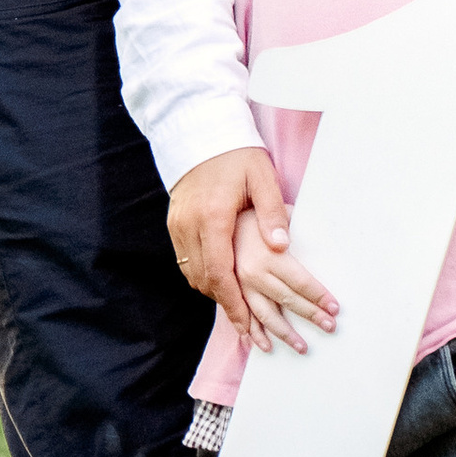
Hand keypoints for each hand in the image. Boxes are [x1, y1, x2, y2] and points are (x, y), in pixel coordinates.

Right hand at [167, 146, 337, 337]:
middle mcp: (190, 226)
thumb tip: (281, 248)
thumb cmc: (236, 153)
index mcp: (214, 217)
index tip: (247, 326)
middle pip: (205, 280)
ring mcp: (178, 225)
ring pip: (193, 273)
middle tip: (247, 326)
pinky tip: (220, 279)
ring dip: (214, 291)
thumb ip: (272, 213)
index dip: (234, 304)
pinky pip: (186, 260)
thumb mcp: (261, 177)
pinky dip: (202, 274)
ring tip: (237, 307)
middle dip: (226, 305)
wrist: (199, 129)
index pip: (222, 273)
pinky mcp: (174, 222)